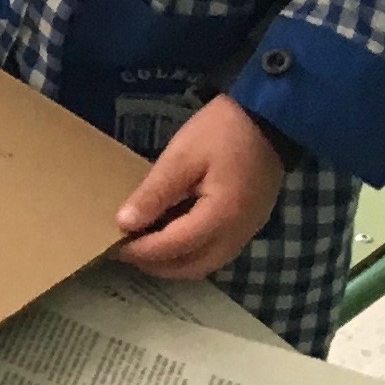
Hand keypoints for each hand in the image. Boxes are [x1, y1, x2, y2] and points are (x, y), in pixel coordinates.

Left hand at [115, 95, 284, 279]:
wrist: (269, 118)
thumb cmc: (222, 133)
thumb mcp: (181, 157)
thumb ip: (154, 193)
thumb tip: (124, 223)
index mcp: (222, 215)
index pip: (175, 246)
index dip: (143, 251)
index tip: (115, 247)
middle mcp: (238, 232)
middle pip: (193, 266)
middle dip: (157, 265)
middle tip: (127, 252)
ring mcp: (247, 231)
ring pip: (206, 263)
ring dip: (174, 262)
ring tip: (145, 247)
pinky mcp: (249, 224)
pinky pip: (217, 251)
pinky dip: (191, 252)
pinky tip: (171, 237)